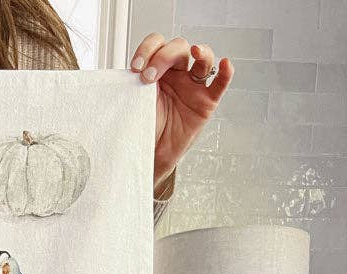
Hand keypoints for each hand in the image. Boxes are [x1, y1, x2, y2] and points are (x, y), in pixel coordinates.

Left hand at [129, 34, 232, 195]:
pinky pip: (220, 83)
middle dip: (163, 57)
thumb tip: (120, 76)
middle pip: (178, 47)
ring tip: (193, 52)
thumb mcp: (132, 105)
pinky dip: (226, 72)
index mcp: (158, 70)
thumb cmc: (142, 129)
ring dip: (200, 52)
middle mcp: (177, 74)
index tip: (135, 67)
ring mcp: (193, 87)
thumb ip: (131, 88)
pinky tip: (225, 63)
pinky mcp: (207, 102)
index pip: (157, 45)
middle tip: (148, 77)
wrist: (149, 156)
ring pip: (203, 58)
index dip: (147, 49)